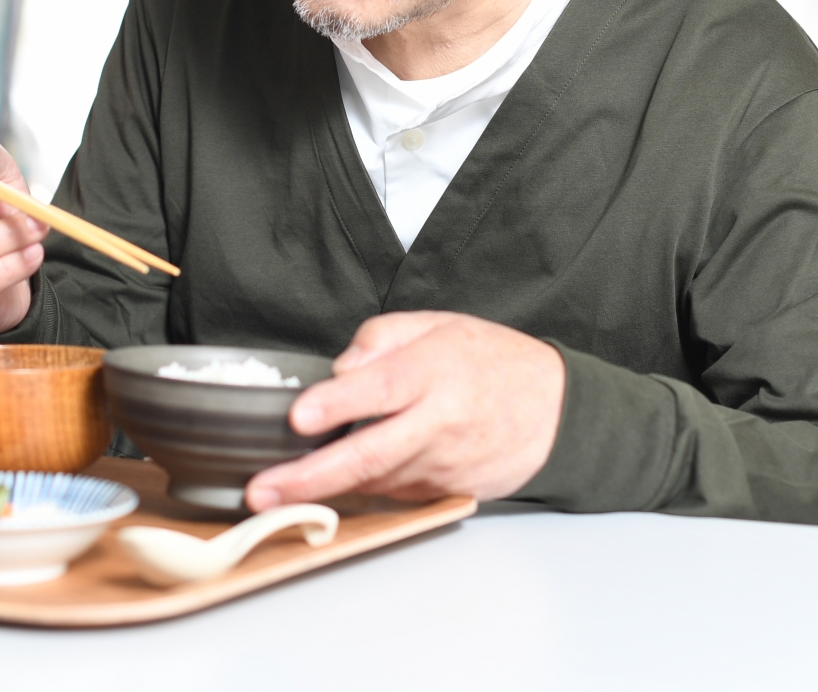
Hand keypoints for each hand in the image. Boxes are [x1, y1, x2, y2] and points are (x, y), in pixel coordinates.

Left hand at [245, 311, 564, 509]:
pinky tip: (330, 485)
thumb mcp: (438, 324)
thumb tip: (338, 368)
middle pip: (368, 455)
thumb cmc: (492, 362)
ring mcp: (441, 464)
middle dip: (309, 477)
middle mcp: (438, 423)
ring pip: (373, 481)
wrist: (555, 411)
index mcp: (434, 371)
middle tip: (261, 491)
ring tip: (273, 493)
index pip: (380, 388)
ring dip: (322, 490)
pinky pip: (391, 491)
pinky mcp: (443, 491)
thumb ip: (381, 336)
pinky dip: (359, 489)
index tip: (297, 417)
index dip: (336, 404)